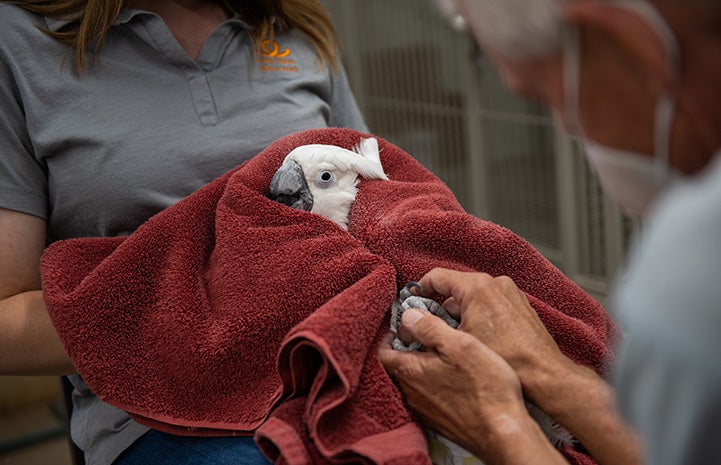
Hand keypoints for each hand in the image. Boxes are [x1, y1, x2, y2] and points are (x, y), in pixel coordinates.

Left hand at [379, 308, 564, 463]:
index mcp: (411, 372)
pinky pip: (428, 397)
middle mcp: (412, 394)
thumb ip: (430, 327)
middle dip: (408, 349)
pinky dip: (434, 384)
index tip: (406, 325)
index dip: (392, 335)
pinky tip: (453, 379)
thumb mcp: (459, 345)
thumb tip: (408, 315)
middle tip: (427, 337)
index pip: (384, 352)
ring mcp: (425, 410)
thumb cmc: (485, 387)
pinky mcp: (440, 421)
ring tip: (442, 355)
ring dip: (422, 368)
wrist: (503, 433)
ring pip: (413, 383)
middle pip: (398, 367)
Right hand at [416, 268, 572, 402]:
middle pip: (455, 288)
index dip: (420, 289)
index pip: (437, 276)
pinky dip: (478, 316)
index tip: (411, 303)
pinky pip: (489, 304)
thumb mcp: (460, 342)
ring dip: (460, 315)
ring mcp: (510, 293)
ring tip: (455, 338)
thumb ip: (432, 325)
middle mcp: (495, 283)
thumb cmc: (508, 359)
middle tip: (430, 327)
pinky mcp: (519, 305)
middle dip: (441, 308)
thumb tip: (414, 318)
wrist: (544, 374)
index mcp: (477, 286)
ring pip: (472, 298)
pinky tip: (476, 339)